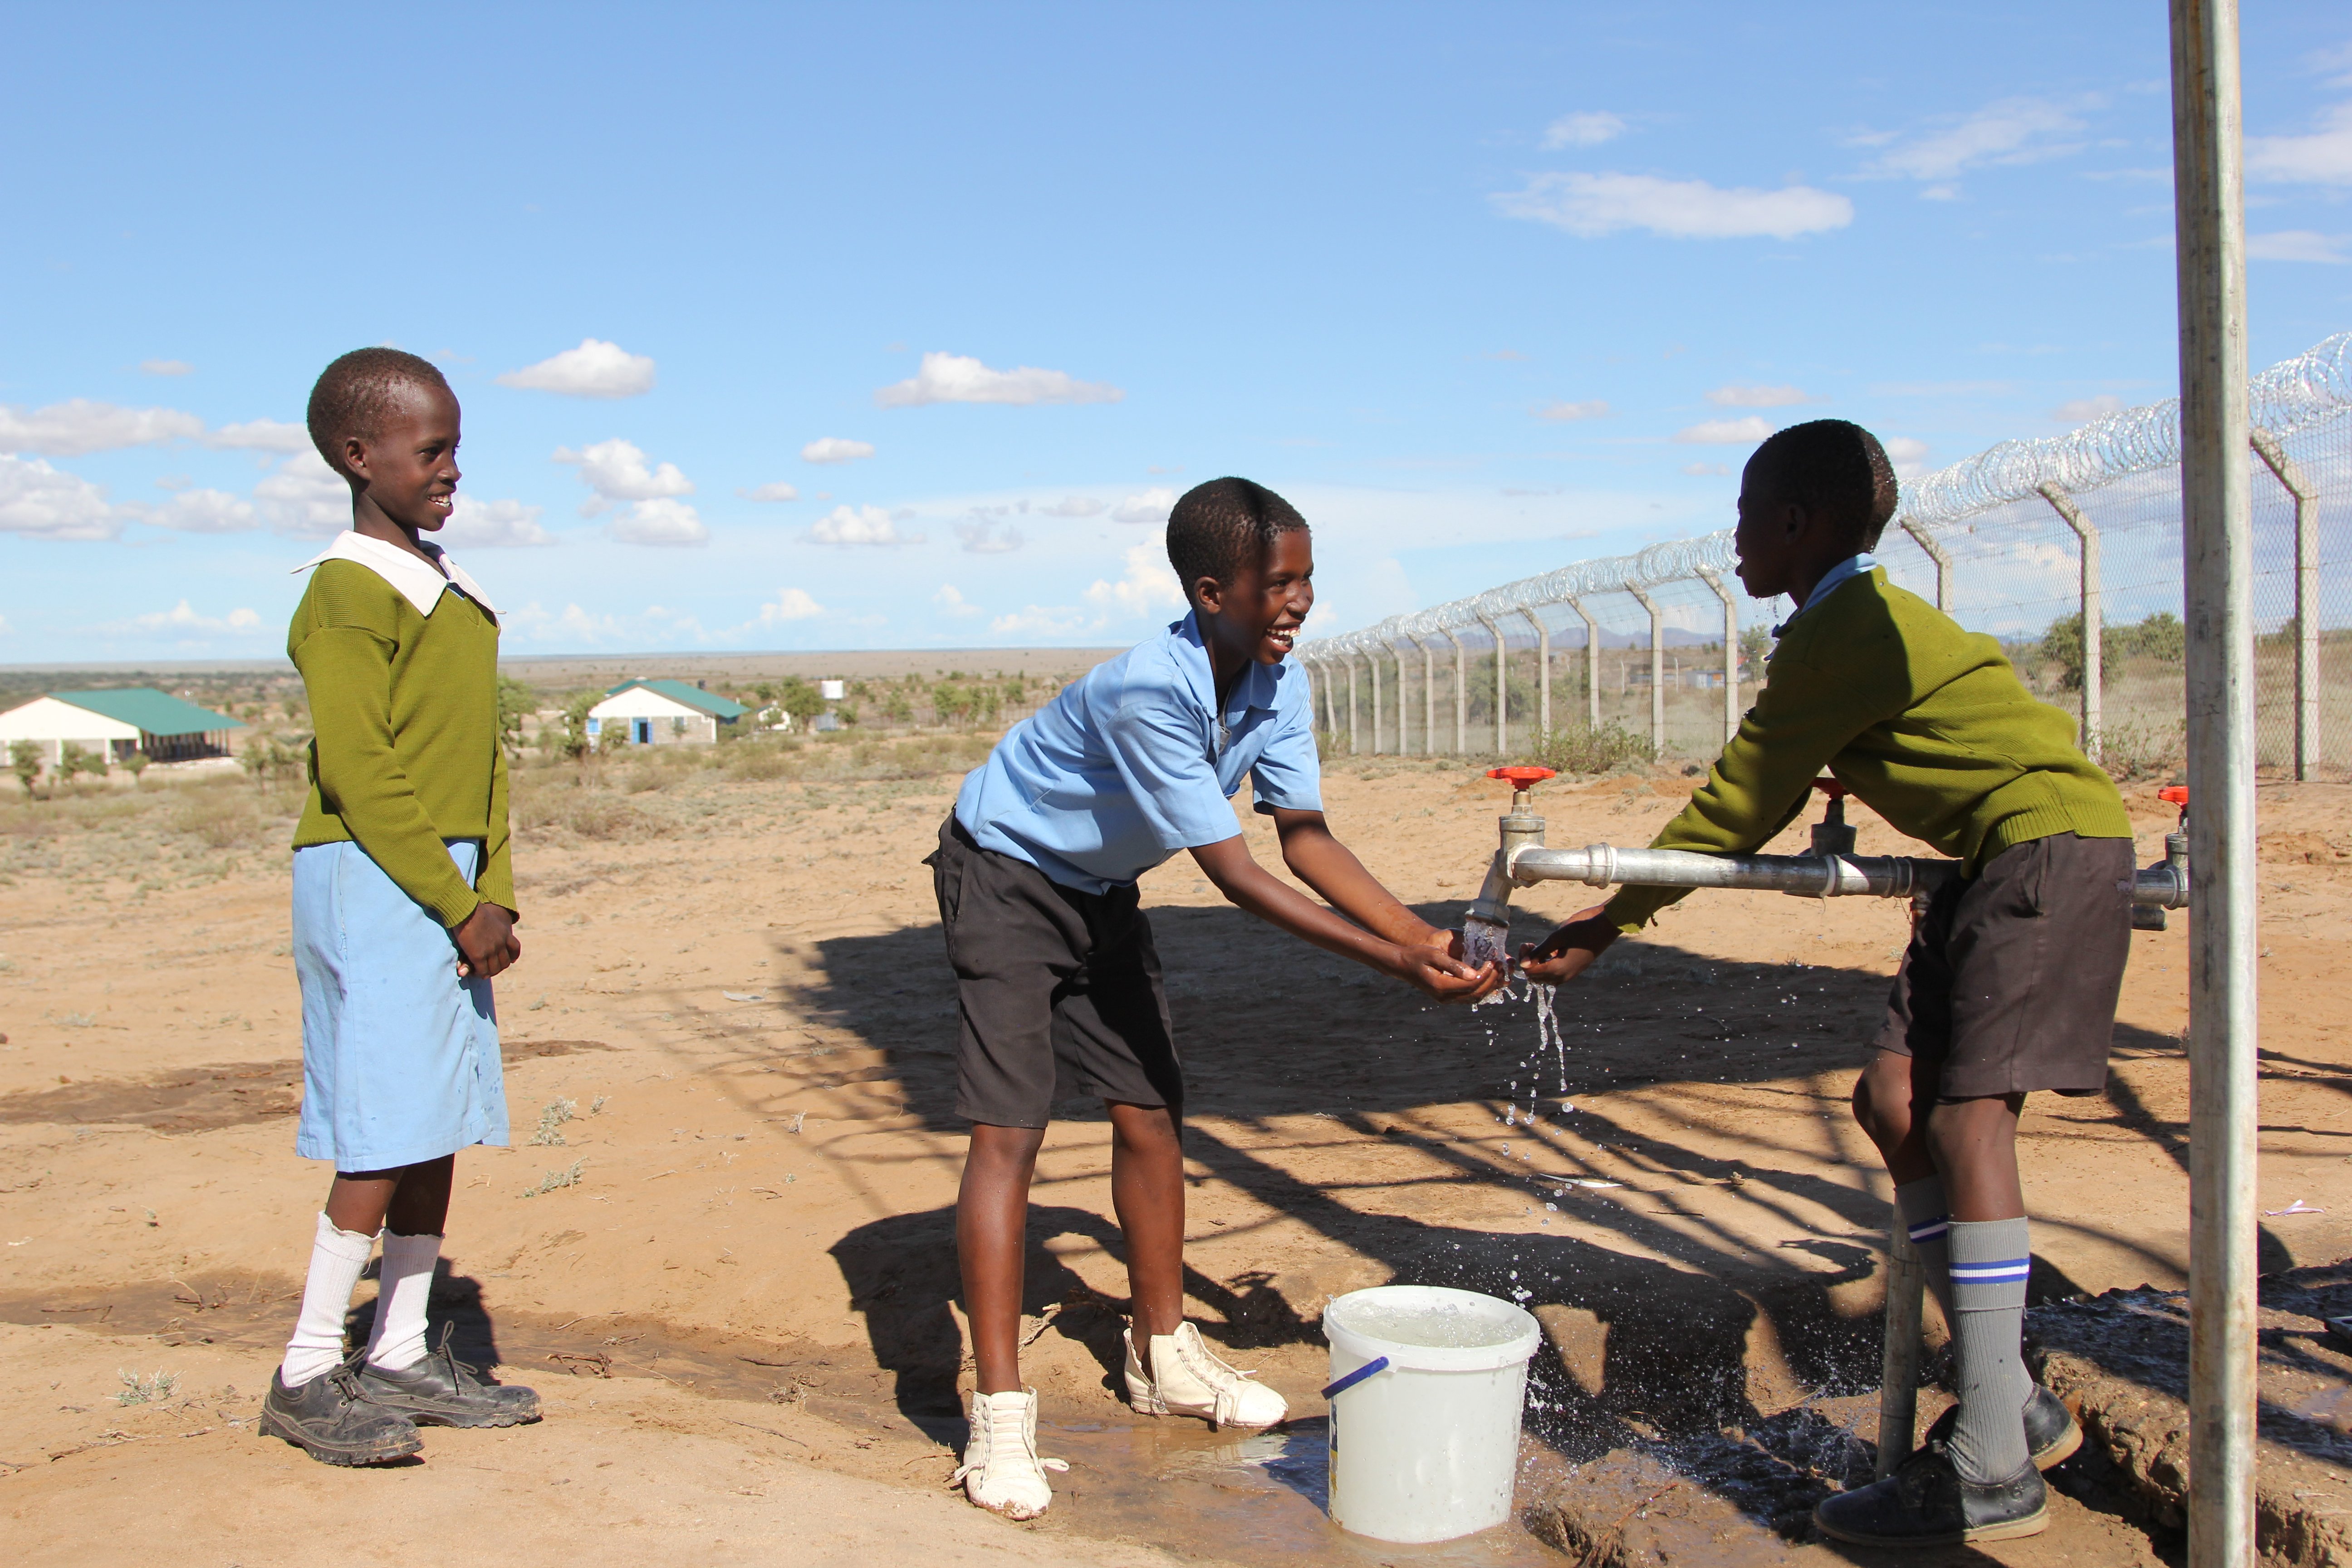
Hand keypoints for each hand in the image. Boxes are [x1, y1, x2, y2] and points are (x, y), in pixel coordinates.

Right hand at [454, 901, 520, 979]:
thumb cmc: (473, 911)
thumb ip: (490, 928)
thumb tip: (491, 926)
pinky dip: (479, 973)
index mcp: (505, 933)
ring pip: (494, 969)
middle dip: (499, 967)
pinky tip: (474, 972)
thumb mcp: (489, 919)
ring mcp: (491, 951)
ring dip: (489, 972)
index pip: (515, 948)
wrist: (467, 910)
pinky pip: (482, 970)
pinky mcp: (479, 956)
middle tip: (491, 968)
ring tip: (482, 972)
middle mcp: (501, 943)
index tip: (511, 960)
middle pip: (505, 962)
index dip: (513, 956)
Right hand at [1387, 928, 1505, 1003]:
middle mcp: (1444, 997)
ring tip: (1497, 971)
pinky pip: (1469, 997)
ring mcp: (1446, 999)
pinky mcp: (1448, 998)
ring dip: (1488, 986)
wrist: (1403, 965)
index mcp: (1441, 986)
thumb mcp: (1434, 955)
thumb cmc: (1418, 955)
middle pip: (1475, 993)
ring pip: (1474, 998)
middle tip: (1500, 966)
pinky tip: (1487, 977)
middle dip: (1491, 980)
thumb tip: (1474, 973)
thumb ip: (1453, 965)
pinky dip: (1481, 989)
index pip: (1471, 984)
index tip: (1494, 961)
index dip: (1486, 974)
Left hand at [1517, 903, 1616, 984]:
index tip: (1526, 943)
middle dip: (1529, 962)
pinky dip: (1547, 966)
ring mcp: (1570, 975)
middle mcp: (1563, 976)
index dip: (1524, 959)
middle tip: (1531, 945)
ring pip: (1545, 978)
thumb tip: (1523, 964)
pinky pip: (1555, 975)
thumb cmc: (1580, 930)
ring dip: (1538, 965)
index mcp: (1558, 969)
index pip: (1531, 972)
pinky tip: (1550, 952)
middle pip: (1536, 977)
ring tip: (1539, 948)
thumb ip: (1539, 952)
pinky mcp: (1574, 971)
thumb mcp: (1556, 938)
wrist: (1603, 930)